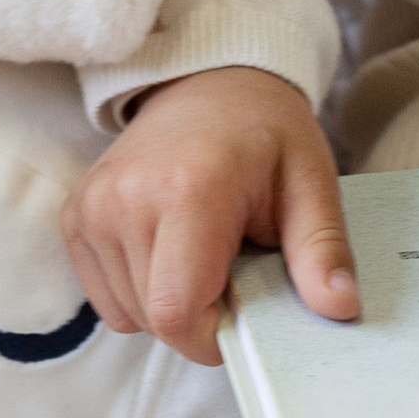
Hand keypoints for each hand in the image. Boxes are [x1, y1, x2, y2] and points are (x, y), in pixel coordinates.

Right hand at [61, 64, 356, 367]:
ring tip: (201, 250)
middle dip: (199, 318)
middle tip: (231, 267)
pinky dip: (139, 291)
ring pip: (129, 314)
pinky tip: (168, 248)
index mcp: (190, 188)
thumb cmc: (266, 134)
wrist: (209, 83)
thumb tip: (341, 307)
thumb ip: (322, 249)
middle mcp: (129, 197)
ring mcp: (94, 205)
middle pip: (155, 319)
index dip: (214, 334)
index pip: (178, 313)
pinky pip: (104, 298)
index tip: (245, 307)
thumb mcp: (311, 182)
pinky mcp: (76, 214)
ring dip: (170, 304)